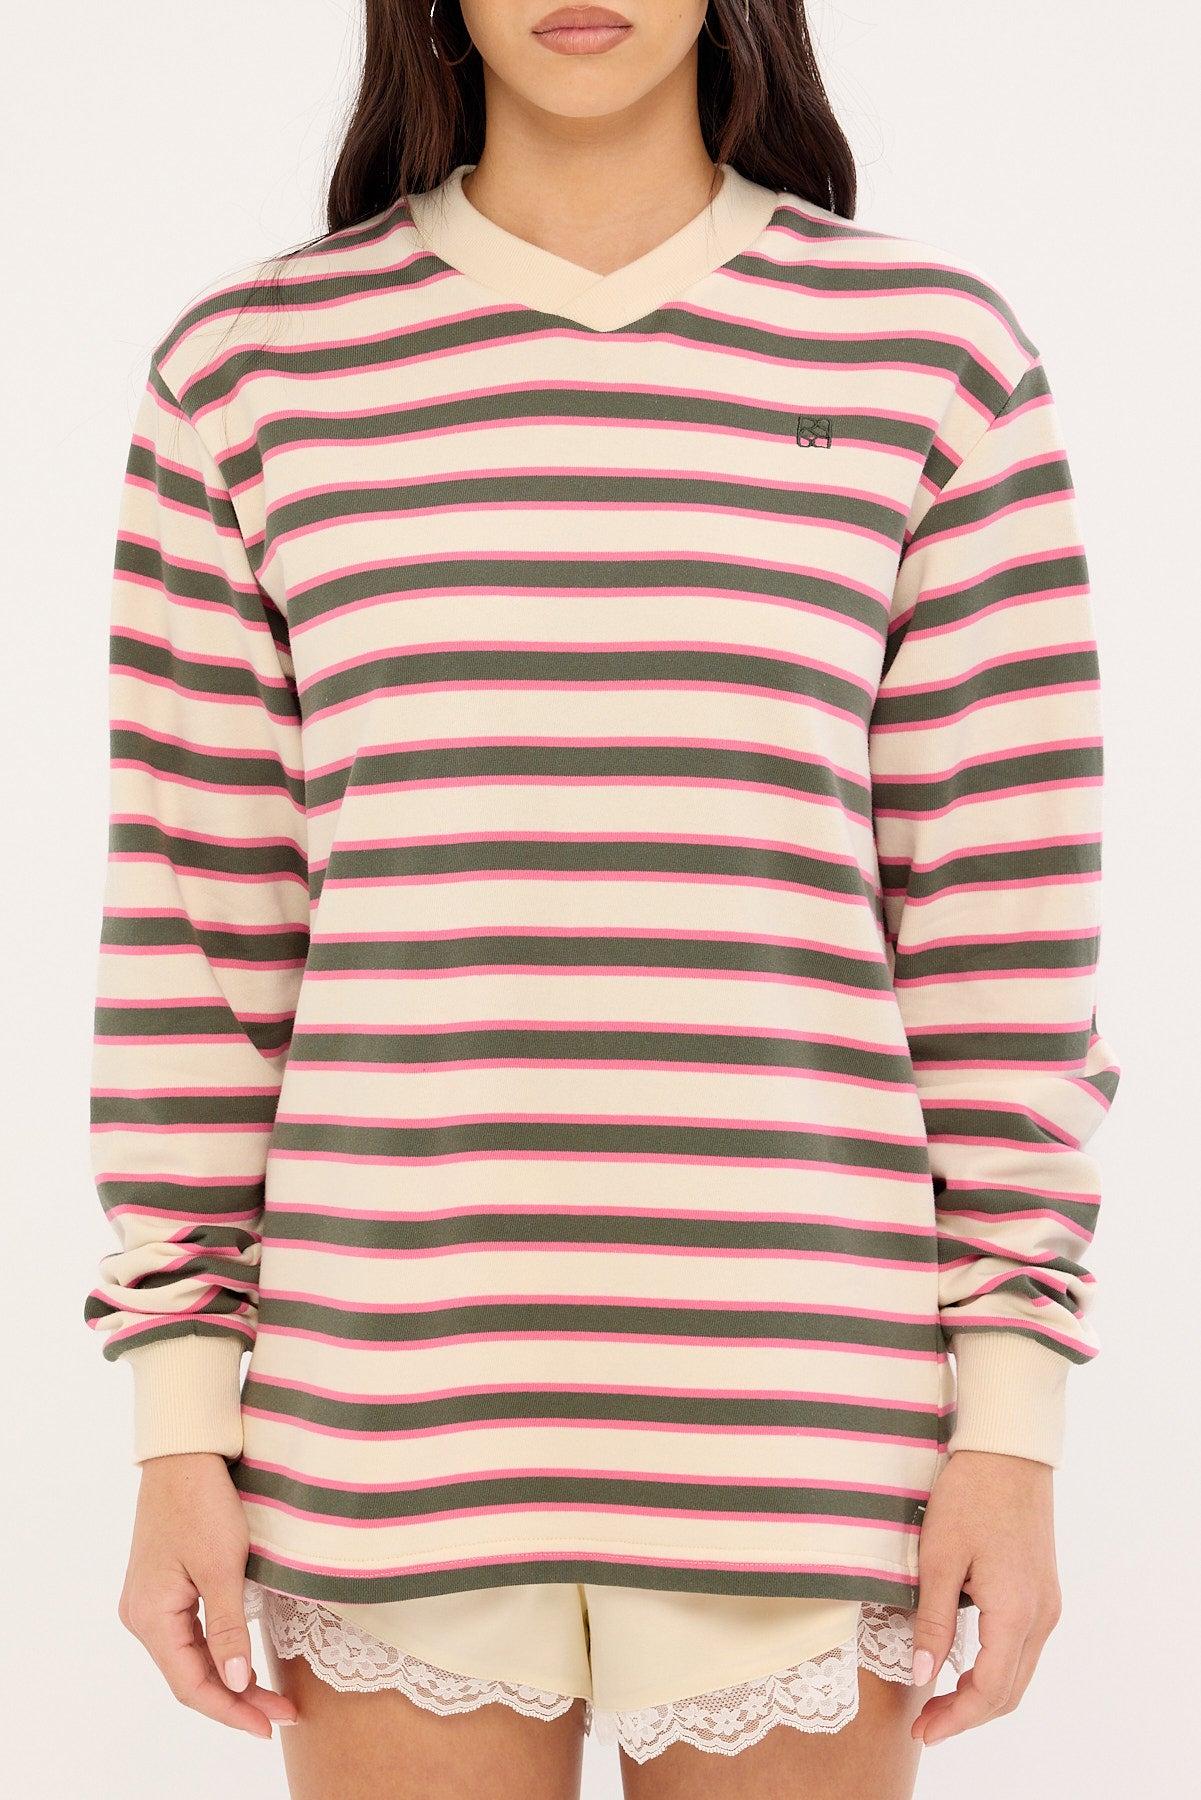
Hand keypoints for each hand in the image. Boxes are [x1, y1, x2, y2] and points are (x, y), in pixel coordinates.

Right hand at [118, 1452, 297, 1738]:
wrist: (185, 1452)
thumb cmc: (202, 1501)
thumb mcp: (223, 1566)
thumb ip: (227, 1628)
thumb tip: (234, 1683)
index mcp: (151, 1617)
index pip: (191, 1686)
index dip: (231, 1711)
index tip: (270, 1725)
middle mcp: (142, 1616)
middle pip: (190, 1676)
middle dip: (236, 1698)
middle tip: (282, 1713)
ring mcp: (151, 1601)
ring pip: (191, 1657)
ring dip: (229, 1678)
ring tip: (271, 1696)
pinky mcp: (164, 1586)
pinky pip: (190, 1634)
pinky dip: (219, 1651)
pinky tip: (244, 1661)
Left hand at [909, 1449, 1061, 1747]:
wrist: (1008, 1450)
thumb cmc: (970, 1494)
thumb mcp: (938, 1556)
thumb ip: (933, 1622)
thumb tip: (923, 1676)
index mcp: (1016, 1611)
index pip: (990, 1691)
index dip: (956, 1718)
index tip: (924, 1730)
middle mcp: (1041, 1615)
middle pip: (1010, 1691)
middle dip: (968, 1715)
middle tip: (927, 1724)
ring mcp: (1047, 1603)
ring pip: (1019, 1672)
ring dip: (983, 1694)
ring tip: (940, 1700)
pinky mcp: (1043, 1590)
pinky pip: (1024, 1648)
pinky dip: (997, 1668)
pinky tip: (966, 1664)